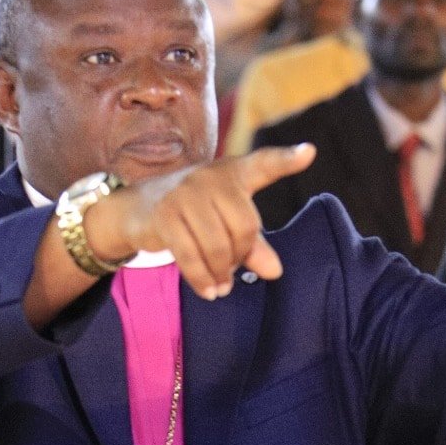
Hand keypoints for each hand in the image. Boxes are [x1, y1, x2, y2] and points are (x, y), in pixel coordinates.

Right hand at [84, 145, 316, 299]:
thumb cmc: (192, 213)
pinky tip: (210, 291)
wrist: (137, 208)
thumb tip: (274, 271)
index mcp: (232, 173)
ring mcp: (185, 193)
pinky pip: (191, 256)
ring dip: (222, 273)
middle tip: (233, 270)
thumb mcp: (224, 221)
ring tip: (222, 286)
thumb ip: (253, 244)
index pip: (263, 164)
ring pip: (218, 246)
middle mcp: (210, 177)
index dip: (286, 160)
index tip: (309, 154)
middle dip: (241, 256)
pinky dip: (203, 279)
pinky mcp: (165, 216)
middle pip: (245, 227)